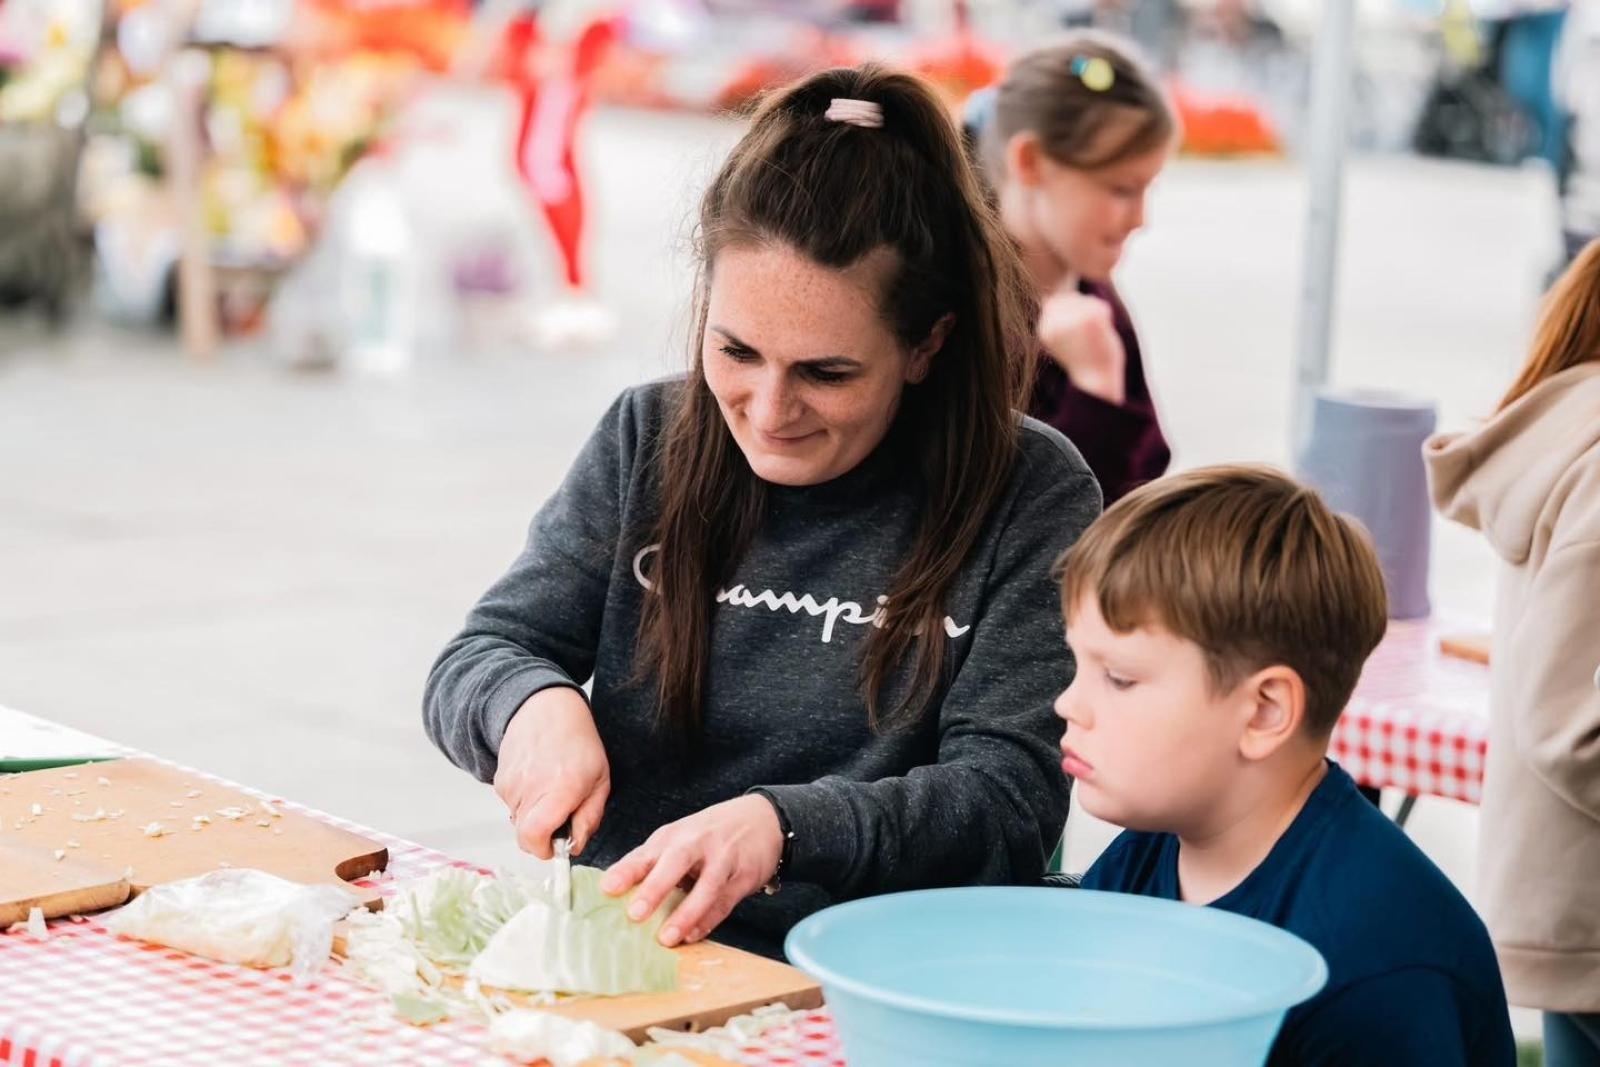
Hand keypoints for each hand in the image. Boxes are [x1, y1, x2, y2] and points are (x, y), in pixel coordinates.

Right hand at [493, 686, 609, 859]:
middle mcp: (530, 789)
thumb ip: (589, 819)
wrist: (546, 710)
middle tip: (560, 817)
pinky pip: (511, 805)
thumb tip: (574, 847)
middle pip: (525, 836)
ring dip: (534, 816)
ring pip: (518, 821)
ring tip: (550, 789)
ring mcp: (511, 784)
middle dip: (543, 837)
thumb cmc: (578, 744)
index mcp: (560, 789)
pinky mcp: (499, 781)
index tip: (556, 848)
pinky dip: (524, 802)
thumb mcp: (600, 782)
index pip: (535, 837)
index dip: (544, 851)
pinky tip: (537, 780)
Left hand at [600, 795, 783, 947]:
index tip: (606, 888)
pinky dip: (709, 919)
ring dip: (685, 913)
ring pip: (705, 886)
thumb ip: (651, 862)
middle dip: (655, 888)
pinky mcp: (743, 876)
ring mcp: (723, 858)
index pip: (646, 853)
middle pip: (675, 862)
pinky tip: (694, 935)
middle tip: (635, 914)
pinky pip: (724, 901)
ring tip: (667, 937)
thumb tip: (613, 891)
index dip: (626, 870)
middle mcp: (697, 843)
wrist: (763, 819)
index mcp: (674, 836)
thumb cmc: (710, 834)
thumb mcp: (680, 838)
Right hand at [1037, 284, 1126, 405]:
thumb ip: (1055, 319)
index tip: (1077, 336)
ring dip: (1096, 313)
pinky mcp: (1091, 319)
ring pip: (1087, 300)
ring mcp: (1072, 320)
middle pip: (1072, 297)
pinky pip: (1101, 306)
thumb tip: (1046, 298)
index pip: (1057, 302)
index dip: (1072, 313)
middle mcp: (1053, 323)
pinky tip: (1102, 335)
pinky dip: (1107, 318)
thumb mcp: (1061, 338)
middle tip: (1088, 337)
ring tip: (1095, 337)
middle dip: (1083, 310)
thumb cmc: (1082, 361)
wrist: (1096, 383)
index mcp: (1044, 328)